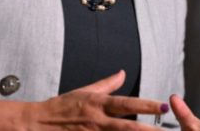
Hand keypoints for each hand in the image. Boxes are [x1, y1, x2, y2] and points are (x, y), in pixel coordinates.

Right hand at [0, 70, 167, 130]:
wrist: (37, 123)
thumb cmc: (61, 106)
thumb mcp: (84, 91)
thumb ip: (106, 84)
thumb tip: (123, 73)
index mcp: (98, 103)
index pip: (126, 104)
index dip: (145, 105)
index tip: (162, 106)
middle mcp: (97, 120)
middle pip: (128, 127)